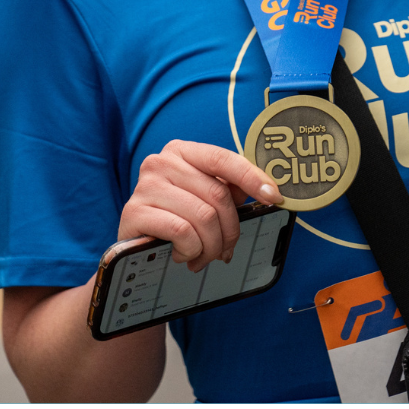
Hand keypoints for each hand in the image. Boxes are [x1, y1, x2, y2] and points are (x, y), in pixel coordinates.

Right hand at [118, 140, 282, 270]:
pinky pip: (181, 232)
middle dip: (230, 229)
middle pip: (217, 194)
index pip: (224, 159)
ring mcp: (145, 186)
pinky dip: (190, 250)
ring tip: (204, 256)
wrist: (135, 244)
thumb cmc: (176, 217)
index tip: (275, 197)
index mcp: (183, 152)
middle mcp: (161, 162)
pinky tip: (183, 254)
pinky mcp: (134, 212)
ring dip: (211, 245)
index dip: (253, 178)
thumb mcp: (204, 198)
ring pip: (203, 216)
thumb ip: (230, 189)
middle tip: (226, 250)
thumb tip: (267, 192)